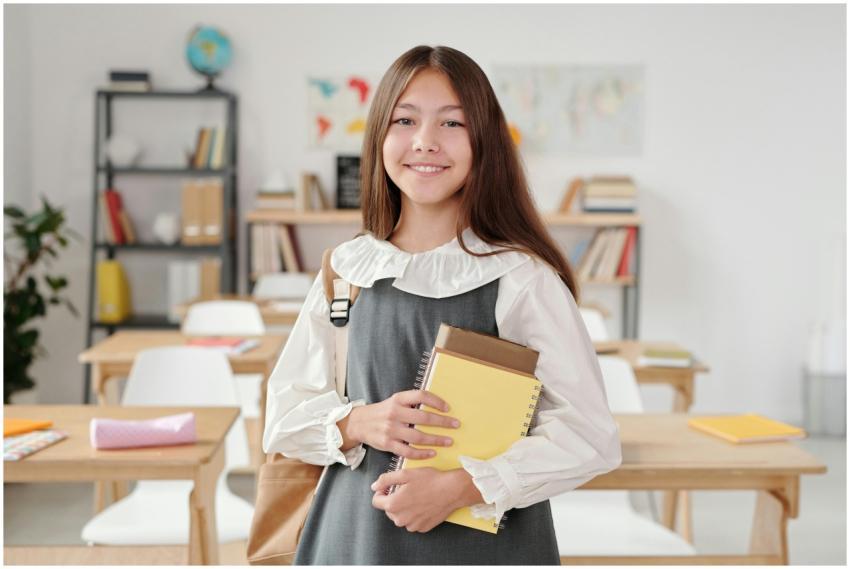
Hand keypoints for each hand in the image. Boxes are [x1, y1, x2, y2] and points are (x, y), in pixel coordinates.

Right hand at [341, 390, 459, 459]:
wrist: (358, 423)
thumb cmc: (382, 412)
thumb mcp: (394, 401)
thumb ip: (411, 403)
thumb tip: (436, 405)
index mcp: (397, 399)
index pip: (421, 396)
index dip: (436, 401)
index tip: (448, 408)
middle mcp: (394, 413)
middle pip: (423, 418)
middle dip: (442, 422)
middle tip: (456, 425)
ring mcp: (390, 429)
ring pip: (418, 437)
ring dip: (436, 440)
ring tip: (449, 441)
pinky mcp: (388, 444)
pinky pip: (408, 451)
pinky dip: (422, 453)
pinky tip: (432, 453)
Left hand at [371, 468, 473, 532]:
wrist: (452, 490)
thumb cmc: (430, 480)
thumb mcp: (405, 474)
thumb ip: (386, 479)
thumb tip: (374, 486)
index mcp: (393, 505)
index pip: (376, 501)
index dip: (381, 492)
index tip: (390, 487)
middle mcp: (400, 519)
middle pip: (389, 509)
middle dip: (394, 499)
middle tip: (407, 489)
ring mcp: (412, 525)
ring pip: (401, 516)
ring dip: (404, 508)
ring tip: (417, 496)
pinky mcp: (422, 528)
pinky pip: (412, 521)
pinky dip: (415, 514)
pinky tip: (424, 504)